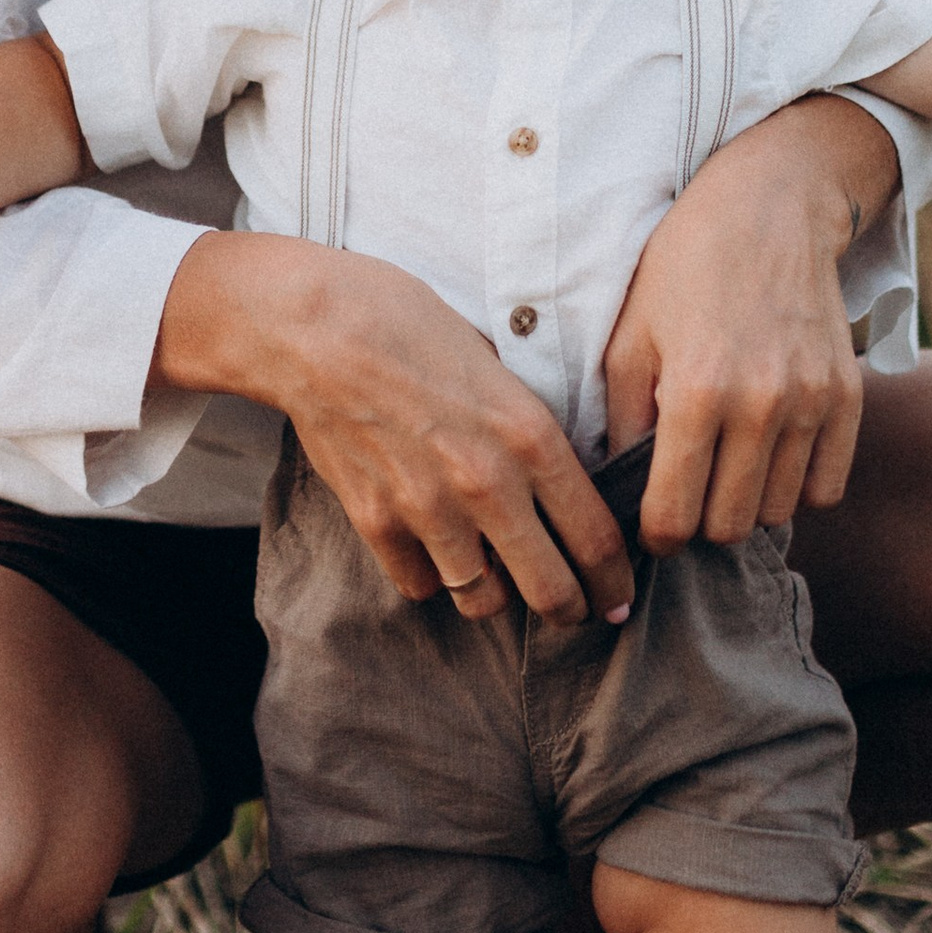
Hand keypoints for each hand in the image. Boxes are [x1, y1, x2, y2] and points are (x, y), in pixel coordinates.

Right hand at [153, 235, 633, 627]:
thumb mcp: (495, 362)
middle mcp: (487, 484)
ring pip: (483, 600)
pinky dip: (432, 578)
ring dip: (497, 594)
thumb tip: (554, 473)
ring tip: (498, 578)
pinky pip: (420, 585)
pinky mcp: (376, 522)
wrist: (315, 326)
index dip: (614, 579)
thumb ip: (527, 426)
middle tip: (574, 609)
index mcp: (530, 437)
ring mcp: (428, 510)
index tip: (617, 594)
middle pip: (550, 590)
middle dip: (571, 608)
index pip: (595, 537)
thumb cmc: (408, 323)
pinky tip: (435, 552)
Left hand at [603, 94, 899, 548]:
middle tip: (689, 491)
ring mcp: (811, 401)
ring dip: (748, 503)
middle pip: (729, 526)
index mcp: (694, 391)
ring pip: (778, 512)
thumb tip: (618, 495)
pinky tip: (770, 458)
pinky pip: (826, 488)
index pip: (674, 516)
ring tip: (727, 467)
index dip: (656, 532)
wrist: (771, 209)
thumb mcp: (630, 338)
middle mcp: (759, 404)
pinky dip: (796, 487)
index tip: (653, 521)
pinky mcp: (848, 397)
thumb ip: (622, 424)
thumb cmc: (684, 270)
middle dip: (701, 521)